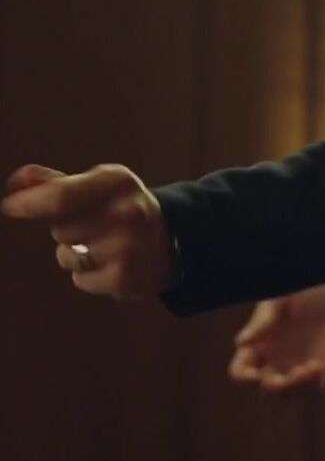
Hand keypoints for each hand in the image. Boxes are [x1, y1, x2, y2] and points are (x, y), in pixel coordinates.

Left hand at [2, 164, 174, 298]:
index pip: (62, 196)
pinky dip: (89, 276)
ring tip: (103, 247)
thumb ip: (55, 182)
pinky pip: (80, 279)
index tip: (9, 207)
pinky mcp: (126, 278)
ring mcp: (129, 248)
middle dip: (65, 230)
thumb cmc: (124, 208)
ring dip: (75, 254)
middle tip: (92, 227)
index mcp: (118, 182)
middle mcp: (128, 213)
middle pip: (60, 229)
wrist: (173, 242)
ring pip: (67, 255)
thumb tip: (16, 182)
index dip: (30, 203)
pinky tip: (110, 265)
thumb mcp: (98, 184)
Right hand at [228, 278, 324, 393]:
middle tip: (293, 374)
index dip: (244, 378)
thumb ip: (262, 321)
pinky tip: (320, 366)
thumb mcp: (279, 300)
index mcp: (258, 346)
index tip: (256, 375)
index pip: (240, 371)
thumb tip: (240, 342)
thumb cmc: (302, 290)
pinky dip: (315, 385)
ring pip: (291, 396)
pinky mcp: (323, 369)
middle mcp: (275, 361)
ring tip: (311, 368)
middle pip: (267, 391)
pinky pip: (315, 390)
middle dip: (277, 388)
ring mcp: (298, 367)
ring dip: (298, 389)